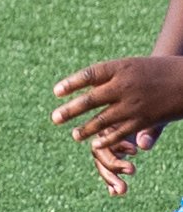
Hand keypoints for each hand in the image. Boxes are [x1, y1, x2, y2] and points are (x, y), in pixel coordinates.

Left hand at [51, 56, 182, 193]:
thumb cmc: (156, 70)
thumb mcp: (132, 67)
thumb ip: (111, 80)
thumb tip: (87, 89)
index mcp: (119, 68)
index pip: (89, 75)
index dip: (71, 83)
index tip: (56, 92)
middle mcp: (123, 86)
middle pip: (90, 99)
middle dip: (71, 110)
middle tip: (54, 119)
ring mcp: (133, 104)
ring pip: (103, 119)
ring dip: (86, 129)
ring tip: (74, 135)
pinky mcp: (143, 120)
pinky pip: (121, 131)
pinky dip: (107, 139)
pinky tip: (96, 145)